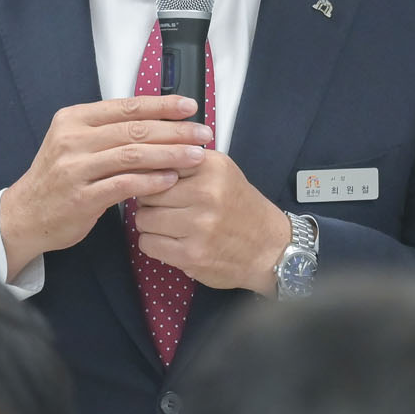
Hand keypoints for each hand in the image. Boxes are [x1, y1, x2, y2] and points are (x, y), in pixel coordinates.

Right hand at [0, 96, 212, 273]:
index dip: (161, 105)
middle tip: (203, 133)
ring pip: (132, 155)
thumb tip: (156, 120)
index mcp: (74, 119)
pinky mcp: (81, 197)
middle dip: (174, 130)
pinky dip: (151, 181)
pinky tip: (171, 179)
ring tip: (196, 156)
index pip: (126, 106)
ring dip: (169, 154)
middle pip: (134, 129)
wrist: (25, 215)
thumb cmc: (59, 179)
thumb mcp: (75, 144)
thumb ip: (108, 131)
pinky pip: (124, 185)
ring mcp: (75, 168)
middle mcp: (72, 139)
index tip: (190, 106)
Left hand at [130, 150, 292, 293]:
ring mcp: (199, 226)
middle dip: (149, 201)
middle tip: (165, 207)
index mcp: (213, 167)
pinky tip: (171, 241)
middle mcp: (207, 193)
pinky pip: (148, 244)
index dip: (151, 174)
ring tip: (169, 225)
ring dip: (150, 224)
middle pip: (146, 193)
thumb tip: (143, 158)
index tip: (154, 182)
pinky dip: (154, 244)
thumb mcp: (222, 172)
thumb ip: (186, 161)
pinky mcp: (192, 255)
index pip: (159, 162)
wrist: (270, 248)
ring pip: (143, 219)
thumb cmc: (241, 210)